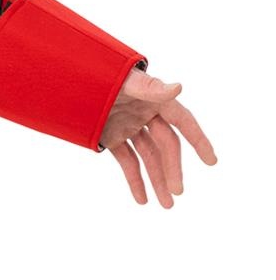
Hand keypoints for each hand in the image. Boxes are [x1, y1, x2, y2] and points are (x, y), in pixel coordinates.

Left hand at [99, 66, 216, 207]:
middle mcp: (145, 115)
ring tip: (165, 205)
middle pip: (165, 145)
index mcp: (154, 100)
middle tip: (177, 192)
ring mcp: (128, 127)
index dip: (198, 141)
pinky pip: (127, 161)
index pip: (183, 122)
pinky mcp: (112, 137)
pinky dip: (134, 180)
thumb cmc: (101, 73)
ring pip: (148, 157)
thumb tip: (179, 88)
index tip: (211, 161)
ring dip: (156, 180)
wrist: (68, 77)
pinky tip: (142, 199)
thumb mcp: (124, 81)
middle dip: (172, 169)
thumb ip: (150, 88)